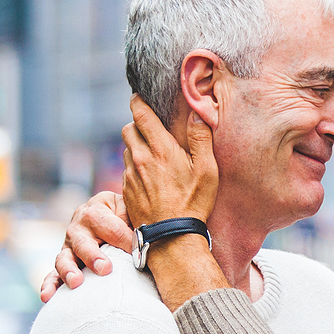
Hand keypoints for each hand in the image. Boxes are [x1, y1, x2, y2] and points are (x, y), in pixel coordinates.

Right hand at [41, 190, 131, 300]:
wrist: (113, 214)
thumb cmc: (128, 215)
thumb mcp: (133, 211)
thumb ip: (139, 223)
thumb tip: (149, 240)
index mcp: (97, 209)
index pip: (110, 226)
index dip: (124, 240)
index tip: (138, 254)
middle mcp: (78, 226)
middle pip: (82, 242)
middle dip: (93, 256)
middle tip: (104, 269)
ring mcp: (69, 246)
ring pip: (64, 258)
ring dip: (69, 271)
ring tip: (76, 283)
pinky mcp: (65, 262)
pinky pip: (54, 274)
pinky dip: (50, 285)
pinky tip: (48, 297)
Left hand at [120, 95, 217, 228]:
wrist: (171, 236)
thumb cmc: (193, 202)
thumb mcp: (207, 170)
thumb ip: (201, 138)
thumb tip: (197, 113)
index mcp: (159, 148)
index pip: (140, 114)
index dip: (138, 101)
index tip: (139, 97)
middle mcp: (140, 158)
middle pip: (128, 129)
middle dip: (137, 124)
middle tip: (150, 127)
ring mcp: (130, 175)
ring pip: (126, 149)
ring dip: (136, 146)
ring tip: (152, 154)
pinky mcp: (126, 190)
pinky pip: (127, 170)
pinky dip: (135, 167)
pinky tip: (150, 177)